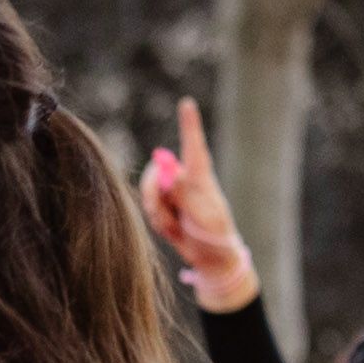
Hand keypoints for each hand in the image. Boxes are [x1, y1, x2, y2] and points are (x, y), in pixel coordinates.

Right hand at [139, 102, 258, 312]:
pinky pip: (149, 210)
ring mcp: (174, 194)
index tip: (187, 103)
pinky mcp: (165, 207)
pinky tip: (173, 231)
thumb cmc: (214, 235)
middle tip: (162, 210)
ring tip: (176, 227)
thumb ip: (185, 193)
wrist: (212, 259)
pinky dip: (157, 223)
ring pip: (149, 193)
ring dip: (157, 213)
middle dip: (153, 192)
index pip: (194, 145)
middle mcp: (185, 180)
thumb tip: (170, 172)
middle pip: (157, 172)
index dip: (189, 124)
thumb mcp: (203, 215)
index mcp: (201, 177)